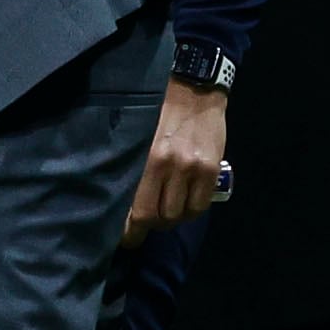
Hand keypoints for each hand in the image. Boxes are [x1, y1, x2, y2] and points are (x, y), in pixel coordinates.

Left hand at [124, 80, 226, 246]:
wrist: (191, 91)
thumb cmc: (155, 112)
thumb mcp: (136, 137)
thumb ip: (130, 167)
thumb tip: (119, 202)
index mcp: (141, 158)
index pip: (134, 209)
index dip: (129, 231)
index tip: (125, 238)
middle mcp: (166, 165)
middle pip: (157, 217)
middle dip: (149, 226)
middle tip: (145, 224)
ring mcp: (190, 168)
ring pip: (179, 215)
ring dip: (170, 219)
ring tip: (164, 210)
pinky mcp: (210, 169)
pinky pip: (199, 206)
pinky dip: (190, 211)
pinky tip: (183, 203)